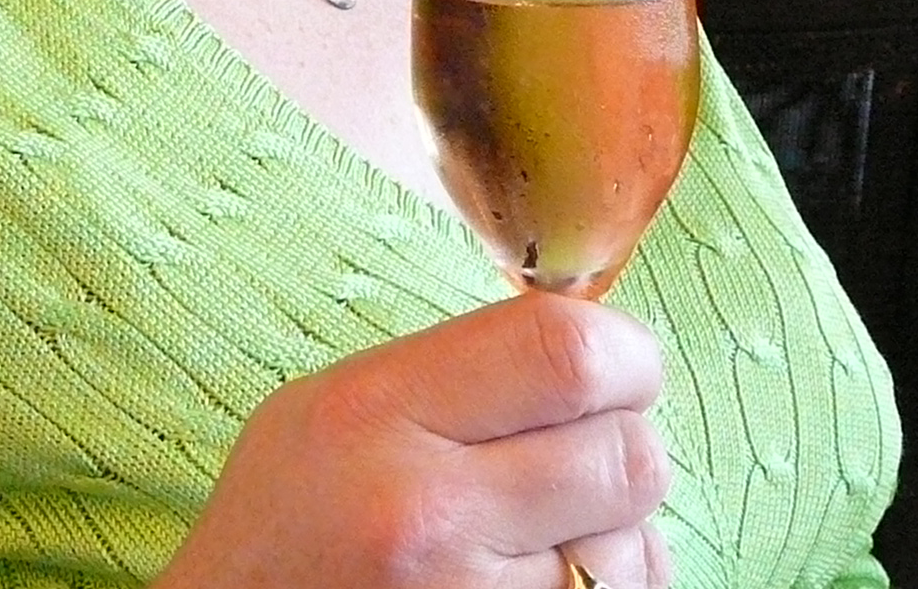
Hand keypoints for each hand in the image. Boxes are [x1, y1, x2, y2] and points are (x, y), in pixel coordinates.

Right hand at [156, 292, 672, 588]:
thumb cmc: (282, 529)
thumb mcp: (329, 409)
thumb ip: (453, 374)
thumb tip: (589, 350)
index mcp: (378, 415)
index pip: (564, 352)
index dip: (625, 355)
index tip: (621, 367)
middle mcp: (429, 511)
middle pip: (624, 454)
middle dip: (624, 446)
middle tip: (585, 453)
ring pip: (636, 545)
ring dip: (617, 532)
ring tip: (544, 532)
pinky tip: (539, 579)